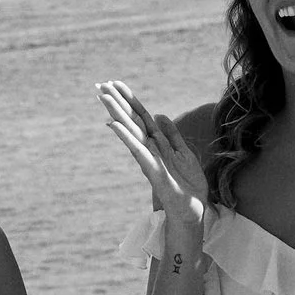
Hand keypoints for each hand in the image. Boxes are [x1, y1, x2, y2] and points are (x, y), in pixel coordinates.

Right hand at [99, 82, 208, 233]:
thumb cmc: (188, 185)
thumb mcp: (184, 153)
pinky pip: (138, 152)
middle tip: (100, 84)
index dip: (129, 100)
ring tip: (104, 97)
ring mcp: (149, 160)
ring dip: (117, 113)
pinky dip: (126, 137)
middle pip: (131, 120)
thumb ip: (172, 135)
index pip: (141, 117)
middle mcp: (149, 150)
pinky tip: (114, 125)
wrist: (193, 210)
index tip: (115, 83)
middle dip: (117, 102)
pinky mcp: (153, 172)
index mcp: (157, 144)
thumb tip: (159, 115)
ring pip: (131, 132)